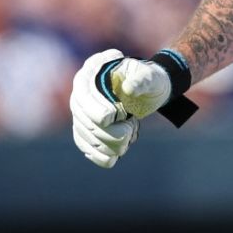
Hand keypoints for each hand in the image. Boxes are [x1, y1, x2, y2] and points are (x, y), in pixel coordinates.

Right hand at [70, 49, 172, 167]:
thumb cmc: (150, 80)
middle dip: (107, 130)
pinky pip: (85, 143)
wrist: (149, 91)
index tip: (112, 116)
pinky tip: (111, 160)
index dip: (95, 108)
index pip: (84, 94)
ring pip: (85, 133)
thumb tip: (129, 88)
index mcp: (93, 71)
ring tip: (129, 139)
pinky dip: (97, 154)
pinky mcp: (86, 127)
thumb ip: (142, 80)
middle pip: (84, 117)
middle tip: (130, 131)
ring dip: (106, 143)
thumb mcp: (151, 76)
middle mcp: (81, 91)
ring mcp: (82, 110)